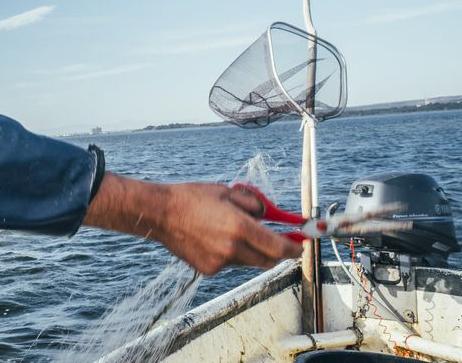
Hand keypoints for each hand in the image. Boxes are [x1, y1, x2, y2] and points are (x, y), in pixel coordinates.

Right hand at [83, 174, 301, 275]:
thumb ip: (253, 205)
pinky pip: (231, 264)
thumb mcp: (227, 192)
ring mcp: (220, 261)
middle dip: (278, 252)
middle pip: (268, 260)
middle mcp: (232, 248)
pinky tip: (217, 239)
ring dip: (253, 251)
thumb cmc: (191, 198)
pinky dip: (232, 254)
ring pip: (249, 262)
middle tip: (281, 241)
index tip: (301, 244)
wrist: (160, 213)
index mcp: (239, 227)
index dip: (294, 248)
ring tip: (236, 231)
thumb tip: (270, 215)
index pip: (278, 247)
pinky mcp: (208, 269)